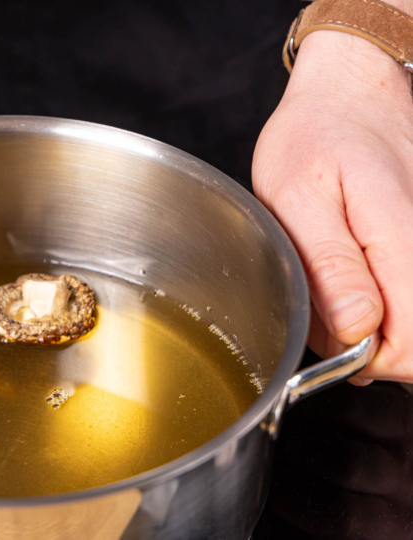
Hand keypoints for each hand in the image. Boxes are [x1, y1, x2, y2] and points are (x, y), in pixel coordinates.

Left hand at [253, 31, 412, 383]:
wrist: (353, 90)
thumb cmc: (316, 135)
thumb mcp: (298, 196)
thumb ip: (331, 266)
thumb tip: (358, 329)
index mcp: (402, 238)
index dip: (368, 359)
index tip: (334, 336)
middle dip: (369, 343)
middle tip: (326, 304)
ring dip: (376, 321)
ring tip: (337, 279)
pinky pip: (411, 291)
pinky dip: (384, 296)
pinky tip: (356, 270)